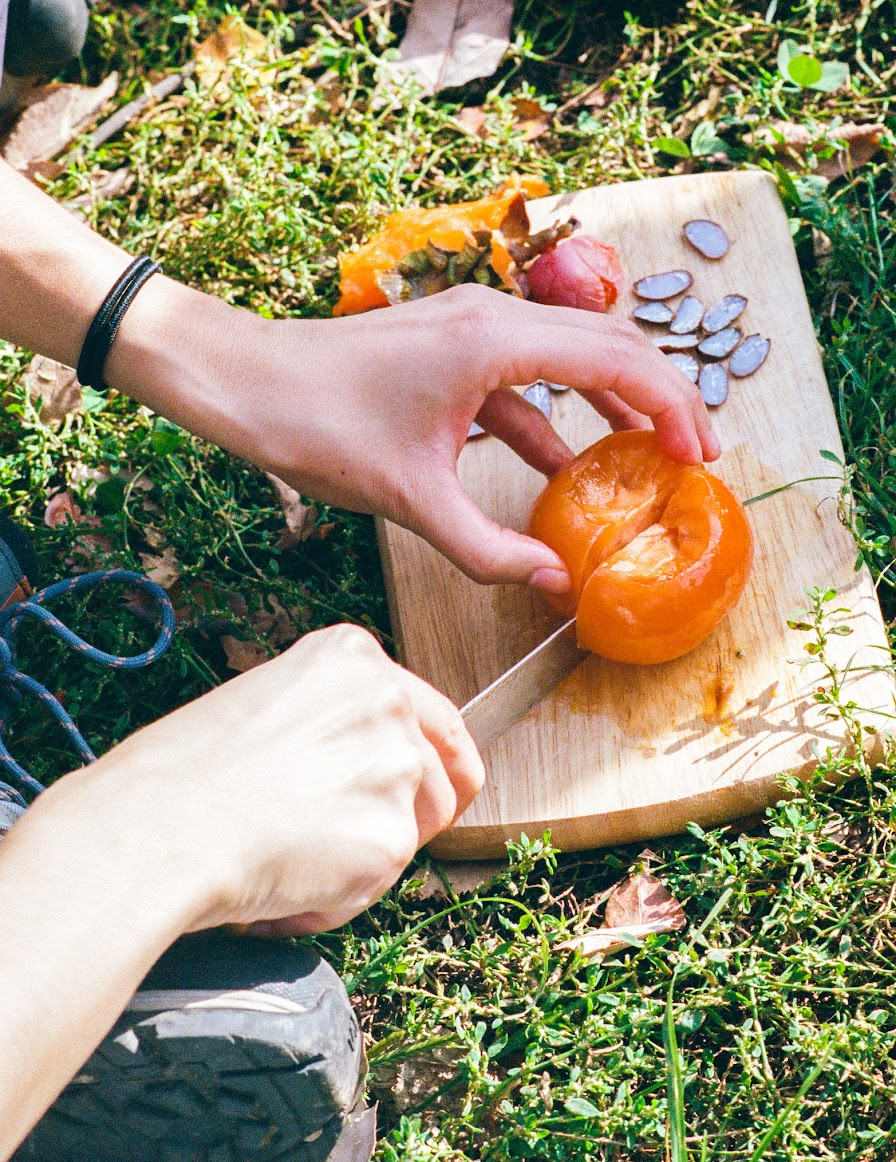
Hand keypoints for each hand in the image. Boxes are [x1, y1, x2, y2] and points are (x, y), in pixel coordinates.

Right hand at [65, 624, 482, 934]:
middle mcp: (387, 703)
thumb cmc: (182, 775)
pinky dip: (333, 900)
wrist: (159, 829)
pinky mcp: (392, 838)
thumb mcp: (264, 706)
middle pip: (438, 781)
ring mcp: (396, 769)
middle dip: (397, 823)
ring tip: (289, 861)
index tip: (443, 792)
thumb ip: (330, 726)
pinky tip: (281, 885)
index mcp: (353, 658)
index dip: (439, 766)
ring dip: (361, 862)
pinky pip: (376, 885)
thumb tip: (357, 773)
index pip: (436, 719)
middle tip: (333, 845)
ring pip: (412, 835)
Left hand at [110, 283, 719, 595]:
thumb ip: (487, 549)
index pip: (616, 358)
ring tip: (643, 461)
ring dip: (609, 406)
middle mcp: (492, 317)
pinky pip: (521, 379)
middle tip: (693, 458)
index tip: (700, 455)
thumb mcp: (412, 500)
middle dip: (658, 400)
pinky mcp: (448, 350)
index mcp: (494, 340)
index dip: (672, 405)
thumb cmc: (318, 426)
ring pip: (567, 359)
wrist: (245, 382)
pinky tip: (561, 468)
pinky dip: (550, 418)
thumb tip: (555, 584)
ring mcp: (470, 328)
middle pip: (606, 347)